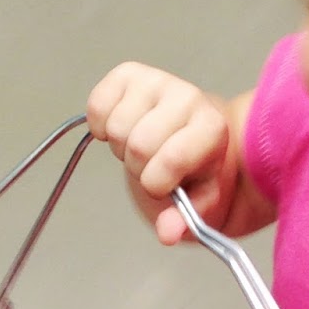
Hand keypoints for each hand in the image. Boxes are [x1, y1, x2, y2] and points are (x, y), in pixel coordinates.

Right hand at [87, 63, 232, 244]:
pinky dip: (99, 125)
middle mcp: (188, 97)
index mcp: (212, 128)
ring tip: (141, 147)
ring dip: (121, 147)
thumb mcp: (199, 201)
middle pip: (136, 145)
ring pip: (114, 128)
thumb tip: (167, 234)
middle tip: (151, 165)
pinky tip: (121, 128)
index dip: (158, 184)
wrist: (193, 138)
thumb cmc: (197, 171)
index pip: (169, 161)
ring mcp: (157, 81)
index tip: (166, 184)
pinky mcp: (128, 74)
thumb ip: (185, 219)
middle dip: (138, 167)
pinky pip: (96, 105)